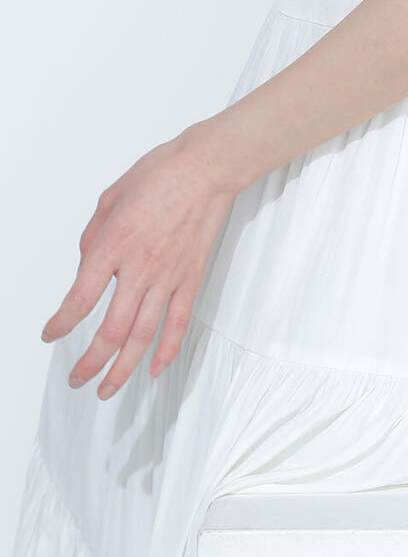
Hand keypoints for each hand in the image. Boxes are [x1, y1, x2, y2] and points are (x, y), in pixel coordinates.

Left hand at [40, 125, 237, 399]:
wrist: (208, 168)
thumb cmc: (163, 173)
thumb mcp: (112, 196)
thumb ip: (94, 234)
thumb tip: (87, 260)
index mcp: (114, 245)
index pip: (80, 298)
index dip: (61, 323)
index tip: (51, 333)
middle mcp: (139, 267)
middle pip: (111, 330)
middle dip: (90, 362)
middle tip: (77, 378)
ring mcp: (168, 276)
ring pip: (143, 335)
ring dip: (123, 367)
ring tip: (108, 388)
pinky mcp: (191, 277)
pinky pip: (178, 322)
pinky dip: (167, 350)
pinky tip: (156, 368)